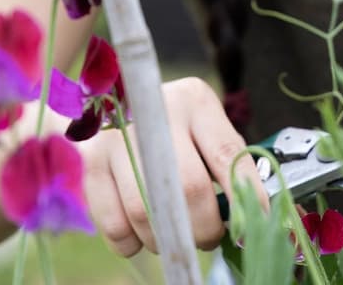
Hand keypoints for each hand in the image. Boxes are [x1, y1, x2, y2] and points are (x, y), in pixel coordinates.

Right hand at [76, 77, 266, 255]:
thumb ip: (227, 168)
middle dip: (203, 228)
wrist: (114, 113)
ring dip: (165, 239)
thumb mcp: (207, 134)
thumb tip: (251, 218)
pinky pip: (114, 225)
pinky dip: (131, 242)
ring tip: (173, 235)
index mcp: (195, 100)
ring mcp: (118, 135)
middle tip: (208, 238)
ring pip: (147, 211)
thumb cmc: (176, 132)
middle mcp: (155, 110)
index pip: (227, 154)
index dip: (244, 196)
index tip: (252, 227)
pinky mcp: (90, 161)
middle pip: (187, 187)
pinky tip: (140, 232)